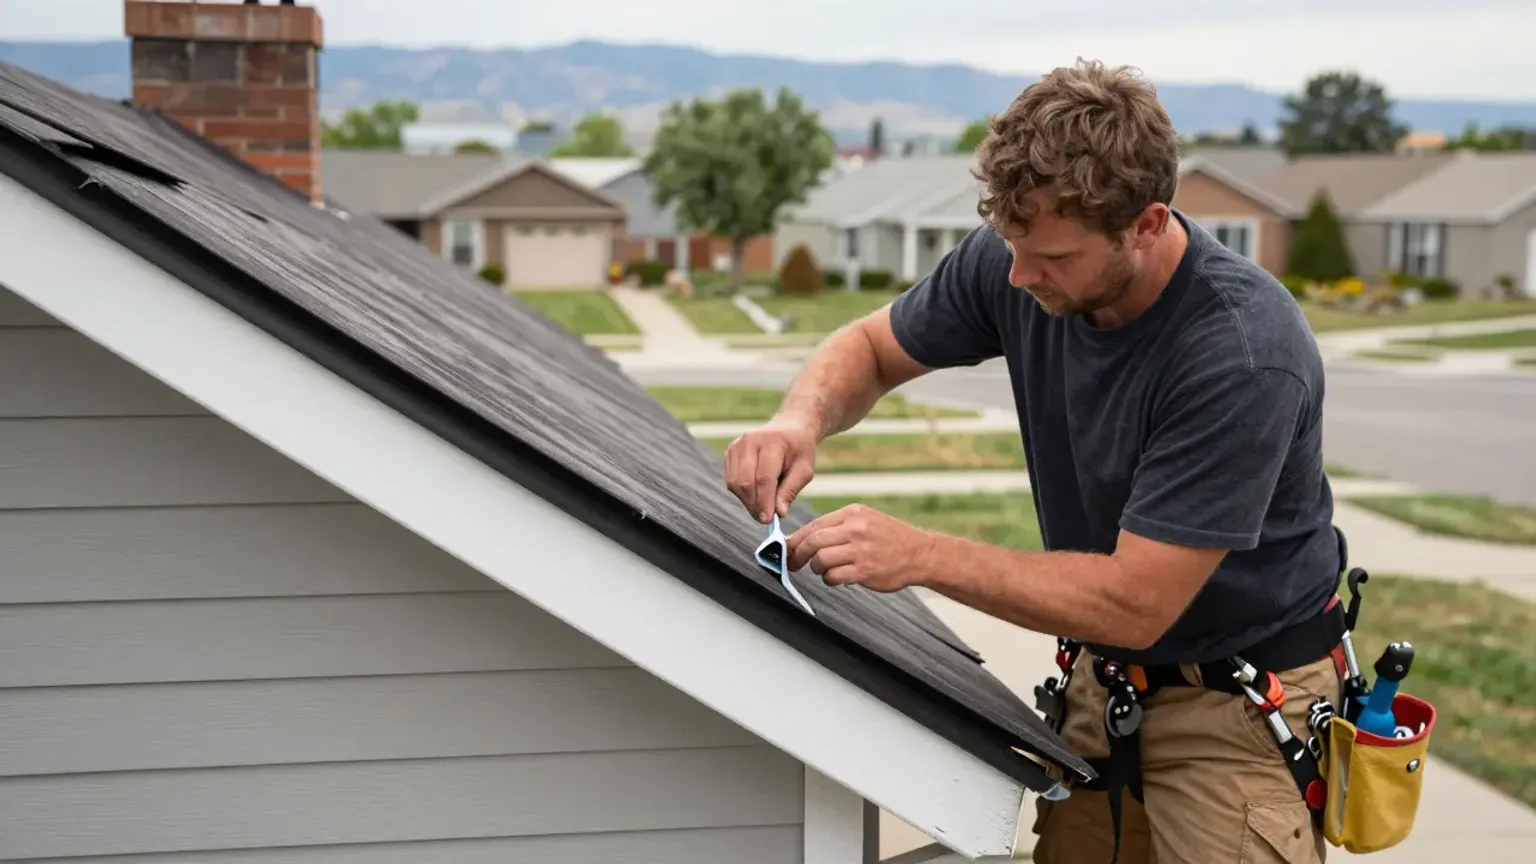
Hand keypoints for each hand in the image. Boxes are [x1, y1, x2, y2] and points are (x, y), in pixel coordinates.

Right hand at [723, 418, 818, 522]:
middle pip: (745, 482)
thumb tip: (779, 513)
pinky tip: (756, 492)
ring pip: (734, 484)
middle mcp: (749, 441)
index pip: (763, 478)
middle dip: (754, 505)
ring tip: (764, 504)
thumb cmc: (800, 450)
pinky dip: (742, 493)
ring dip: (747, 501)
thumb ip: (791, 490)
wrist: (789, 428)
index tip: (768, 521)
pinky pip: (730, 480)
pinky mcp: (730, 452)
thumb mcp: (805, 470)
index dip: (764, 502)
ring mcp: (736, 445)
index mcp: (772, 442)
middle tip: (765, 519)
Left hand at [785, 504, 936, 591]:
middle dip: (798, 555)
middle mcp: (855, 529)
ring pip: (820, 560)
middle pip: (813, 542)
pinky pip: (834, 577)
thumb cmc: (890, 538)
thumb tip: (805, 538)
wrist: (920, 553)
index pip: (814, 525)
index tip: (786, 548)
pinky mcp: (864, 571)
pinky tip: (837, 578)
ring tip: (824, 570)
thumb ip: (838, 527)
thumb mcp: (865, 520)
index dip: (796, 539)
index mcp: (853, 514)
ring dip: (816, 568)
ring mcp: (860, 550)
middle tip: (793, 563)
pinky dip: (830, 579)